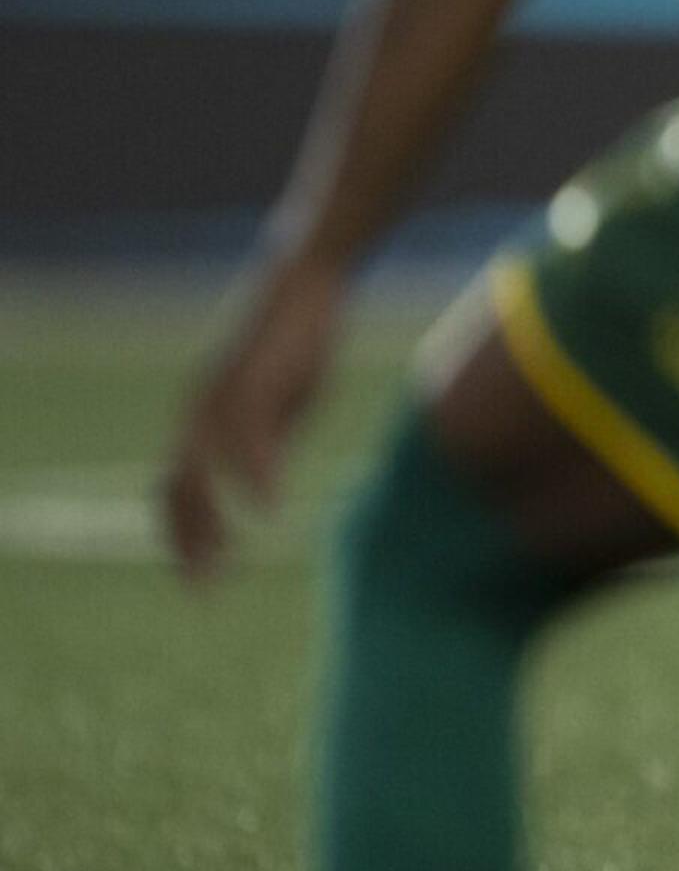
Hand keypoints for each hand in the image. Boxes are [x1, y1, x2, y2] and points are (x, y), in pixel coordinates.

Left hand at [159, 256, 350, 583]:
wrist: (310, 279)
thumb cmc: (300, 339)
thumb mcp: (283, 403)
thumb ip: (267, 444)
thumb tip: (259, 490)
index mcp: (204, 420)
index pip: (177, 490)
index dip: (184, 535)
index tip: (204, 575)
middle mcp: (198, 412)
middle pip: (176, 491)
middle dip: (187, 544)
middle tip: (203, 591)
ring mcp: (218, 399)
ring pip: (198, 474)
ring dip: (209, 525)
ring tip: (222, 564)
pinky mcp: (249, 383)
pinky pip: (245, 443)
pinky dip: (253, 480)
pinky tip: (268, 510)